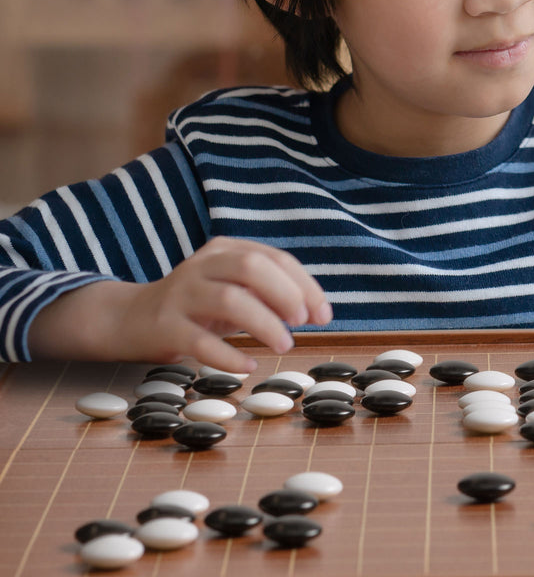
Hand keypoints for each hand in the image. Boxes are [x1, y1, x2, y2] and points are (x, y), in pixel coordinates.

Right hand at [28, 237, 331, 372]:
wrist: (130, 318)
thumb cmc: (197, 305)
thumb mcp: (232, 290)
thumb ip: (266, 292)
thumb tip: (314, 309)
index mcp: (224, 250)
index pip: (274, 258)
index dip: (304, 285)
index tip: (323, 315)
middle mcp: (202, 265)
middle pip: (251, 267)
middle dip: (285, 294)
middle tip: (302, 322)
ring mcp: (181, 294)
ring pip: (229, 300)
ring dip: (264, 324)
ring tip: (284, 345)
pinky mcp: (164, 327)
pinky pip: (200, 342)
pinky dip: (229, 355)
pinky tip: (248, 365)